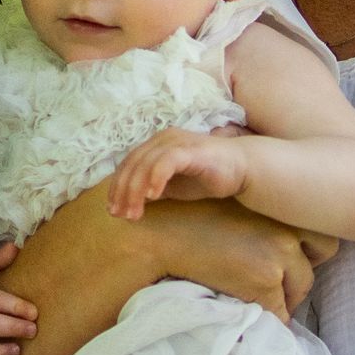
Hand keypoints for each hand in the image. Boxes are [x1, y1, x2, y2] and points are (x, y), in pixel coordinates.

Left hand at [106, 128, 246, 219]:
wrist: (241, 169)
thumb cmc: (205, 177)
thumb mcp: (171, 186)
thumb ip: (150, 189)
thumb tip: (127, 203)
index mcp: (155, 144)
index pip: (128, 164)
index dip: (117, 186)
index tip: (113, 210)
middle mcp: (163, 139)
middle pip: (133, 164)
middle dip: (123, 191)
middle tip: (120, 215)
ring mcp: (177, 142)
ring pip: (146, 164)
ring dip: (136, 190)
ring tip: (133, 213)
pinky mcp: (191, 150)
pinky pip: (168, 161)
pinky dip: (156, 177)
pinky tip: (152, 196)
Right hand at [138, 199, 338, 319]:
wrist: (157, 233)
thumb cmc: (185, 220)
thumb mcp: (231, 207)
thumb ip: (258, 219)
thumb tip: (281, 249)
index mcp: (277, 203)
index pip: (319, 233)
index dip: (304, 248)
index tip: (282, 258)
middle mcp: (285, 226)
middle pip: (320, 257)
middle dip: (298, 274)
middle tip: (270, 281)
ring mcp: (278, 255)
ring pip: (298, 291)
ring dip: (280, 298)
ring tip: (249, 295)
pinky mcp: (265, 283)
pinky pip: (279, 317)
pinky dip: (264, 320)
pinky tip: (240, 309)